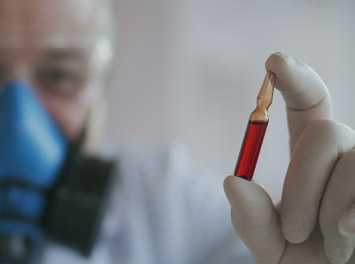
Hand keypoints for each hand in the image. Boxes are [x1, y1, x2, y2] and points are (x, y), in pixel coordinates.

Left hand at [224, 52, 354, 263]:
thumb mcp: (272, 246)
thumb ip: (251, 220)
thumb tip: (232, 180)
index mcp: (313, 163)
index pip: (309, 106)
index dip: (296, 79)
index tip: (274, 61)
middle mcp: (347, 157)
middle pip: (325, 130)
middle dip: (300, 183)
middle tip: (292, 231)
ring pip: (350, 156)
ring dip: (325, 211)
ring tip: (330, 247)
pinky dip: (349, 221)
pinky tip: (348, 240)